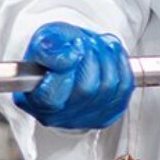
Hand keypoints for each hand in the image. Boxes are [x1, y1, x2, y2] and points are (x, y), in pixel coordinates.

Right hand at [14, 23, 134, 130]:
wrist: (73, 54)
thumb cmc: (55, 50)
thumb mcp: (44, 40)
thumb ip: (48, 48)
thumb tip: (67, 58)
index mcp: (34, 100)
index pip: (51, 95)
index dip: (67, 67)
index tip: (73, 47)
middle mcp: (58, 116)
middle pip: (86, 89)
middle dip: (91, 56)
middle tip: (85, 41)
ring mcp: (83, 119)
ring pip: (109, 86)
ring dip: (107, 57)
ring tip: (96, 46)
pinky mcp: (107, 115)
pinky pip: (124, 88)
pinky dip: (121, 65)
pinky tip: (110, 55)